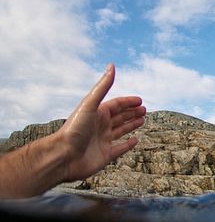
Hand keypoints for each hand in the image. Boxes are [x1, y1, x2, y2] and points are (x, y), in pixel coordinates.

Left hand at [58, 64, 145, 181]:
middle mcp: (100, 126)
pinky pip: (120, 148)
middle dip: (131, 112)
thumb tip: (112, 66)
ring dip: (131, 124)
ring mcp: (103, 140)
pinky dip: (129, 144)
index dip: (128, 102)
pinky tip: (136, 140)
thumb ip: (103, 87)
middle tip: (144, 109)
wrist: (63, 155)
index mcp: (97, 113)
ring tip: (143, 120)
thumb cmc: (75, 129)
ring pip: (121, 130)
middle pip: (119, 116)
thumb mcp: (90, 104)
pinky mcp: (105, 155)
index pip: (116, 105)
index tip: (140, 100)